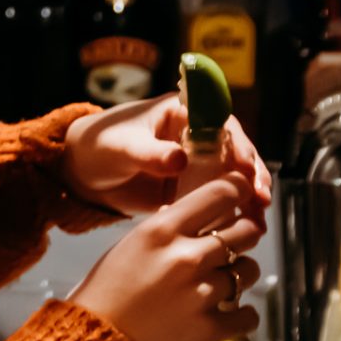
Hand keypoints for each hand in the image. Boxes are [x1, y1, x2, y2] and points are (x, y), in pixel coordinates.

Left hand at [60, 95, 271, 217]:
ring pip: (230, 177)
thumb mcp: (122, 147)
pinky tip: (240, 228)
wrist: (80, 174)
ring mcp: (195, 164)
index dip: (238, 144)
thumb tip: (179, 159)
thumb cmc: (98, 147)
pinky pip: (215, 199)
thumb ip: (149, 153)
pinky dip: (229, 212)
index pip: (220, 124)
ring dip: (247, 195)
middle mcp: (195, 136)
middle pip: (234, 152)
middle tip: (260, 197)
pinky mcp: (189, 189)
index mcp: (182, 113)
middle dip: (251, 174)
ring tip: (258, 217)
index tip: (246, 166)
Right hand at [68, 175, 263, 340]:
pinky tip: (227, 316)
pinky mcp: (209, 329)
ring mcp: (200, 293)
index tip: (243, 195)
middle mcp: (186, 256)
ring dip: (240, 276)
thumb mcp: (129, 247)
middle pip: (246, 230)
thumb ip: (166, 231)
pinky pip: (249, 315)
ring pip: (249, 271)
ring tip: (222, 286)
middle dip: (244, 236)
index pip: (222, 193)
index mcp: (162, 230)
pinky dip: (242, 317)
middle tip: (234, 246)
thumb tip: (196, 220)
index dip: (240, 190)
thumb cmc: (102, 295)